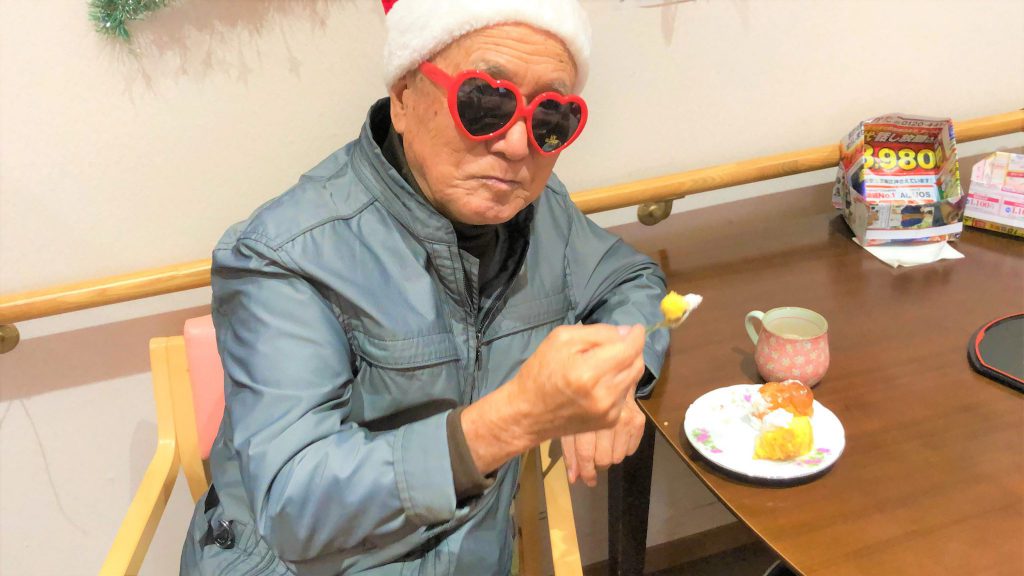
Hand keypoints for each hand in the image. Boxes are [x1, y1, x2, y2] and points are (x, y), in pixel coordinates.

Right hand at [461, 323, 644, 474]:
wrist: (527, 413)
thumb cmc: (540, 371)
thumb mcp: (562, 339)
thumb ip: (598, 333)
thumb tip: (627, 333)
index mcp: (589, 372)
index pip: (629, 349)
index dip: (636, 336)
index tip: (637, 328)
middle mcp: (604, 394)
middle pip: (636, 364)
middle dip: (633, 350)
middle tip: (620, 343)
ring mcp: (609, 411)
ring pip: (633, 379)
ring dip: (626, 366)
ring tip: (607, 362)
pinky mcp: (609, 421)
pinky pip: (624, 395)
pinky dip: (618, 383)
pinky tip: (600, 381)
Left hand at [560, 392, 645, 486]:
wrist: (608, 380)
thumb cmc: (583, 404)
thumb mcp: (570, 423)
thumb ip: (570, 452)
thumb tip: (575, 479)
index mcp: (585, 417)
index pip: (586, 453)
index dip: (585, 471)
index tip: (586, 480)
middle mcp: (608, 418)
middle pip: (603, 459)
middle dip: (597, 465)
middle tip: (593, 459)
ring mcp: (625, 419)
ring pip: (618, 458)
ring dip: (609, 457)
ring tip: (603, 445)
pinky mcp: (638, 421)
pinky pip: (630, 450)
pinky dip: (622, 449)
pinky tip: (615, 436)